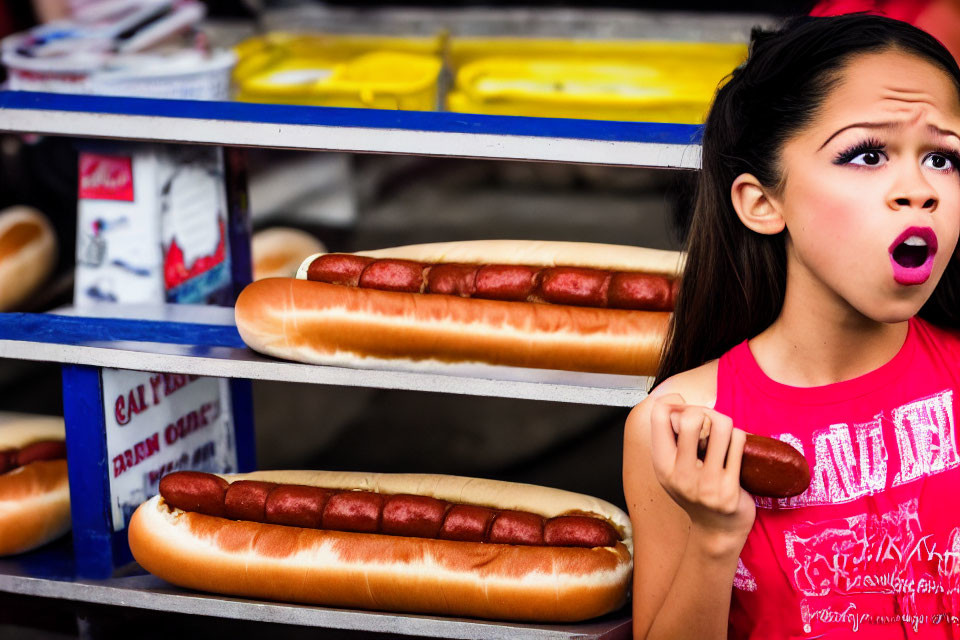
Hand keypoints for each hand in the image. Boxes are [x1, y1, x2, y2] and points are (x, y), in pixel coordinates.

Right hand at [648, 393, 755, 548]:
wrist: (717, 531)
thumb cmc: (696, 491)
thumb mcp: (672, 468)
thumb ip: (671, 439)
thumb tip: (675, 400)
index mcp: (661, 465)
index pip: (659, 415)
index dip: (673, 401)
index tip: (683, 407)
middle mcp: (679, 474)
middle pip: (692, 417)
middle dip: (704, 411)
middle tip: (709, 421)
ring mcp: (705, 483)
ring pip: (721, 425)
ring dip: (725, 422)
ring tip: (724, 433)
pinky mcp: (729, 490)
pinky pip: (739, 443)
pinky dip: (739, 437)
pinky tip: (735, 447)